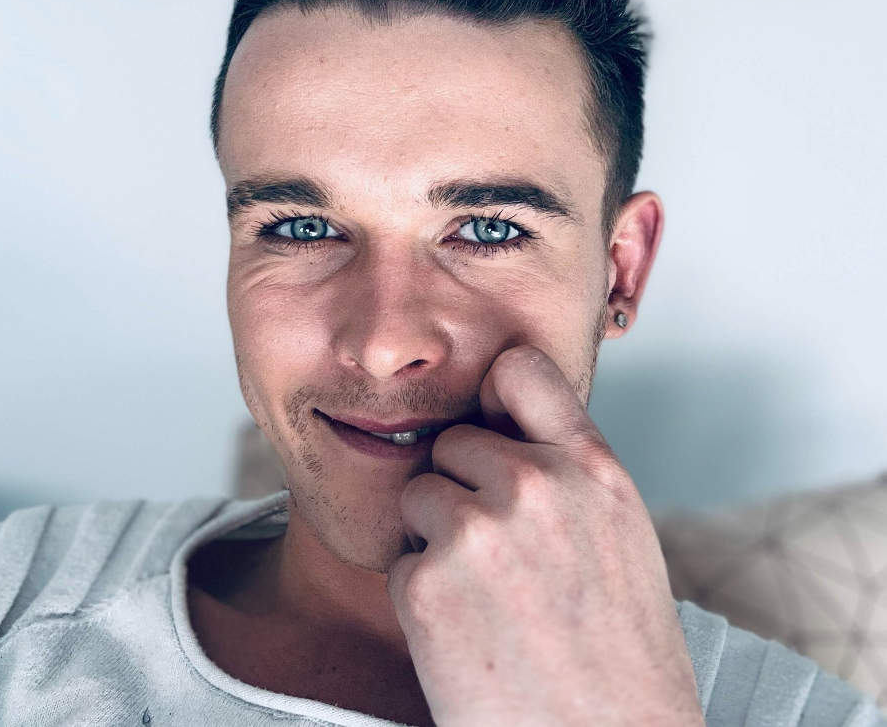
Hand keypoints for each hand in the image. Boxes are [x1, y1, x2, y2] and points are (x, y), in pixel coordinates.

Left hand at [385, 345, 704, 726]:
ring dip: (436, 537)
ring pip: (420, 494)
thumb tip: (503, 426)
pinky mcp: (426, 584)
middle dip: (463, 487)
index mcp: (593, 471)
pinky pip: (401, 558)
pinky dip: (421, 592)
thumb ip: (567, 472)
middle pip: (454, 441)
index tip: (491, 419)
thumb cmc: (619, 654)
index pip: (520, 369)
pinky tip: (467, 634)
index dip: (496, 392)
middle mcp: (535, 486)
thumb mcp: (622, 537)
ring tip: (488, 597)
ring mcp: (477, 532)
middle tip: (502, 556)